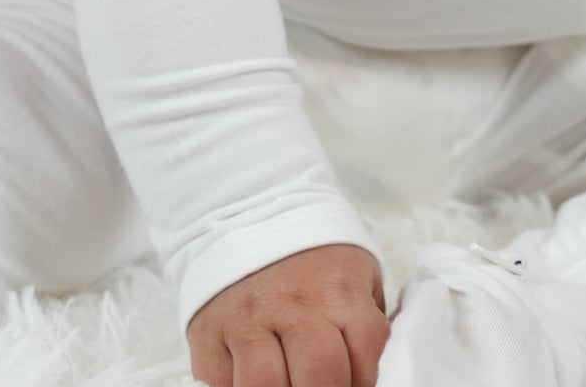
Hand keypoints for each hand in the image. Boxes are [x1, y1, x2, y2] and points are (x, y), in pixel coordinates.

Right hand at [187, 242, 389, 386]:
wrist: (247, 215)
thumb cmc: (311, 261)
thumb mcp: (353, 276)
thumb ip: (365, 324)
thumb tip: (375, 377)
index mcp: (338, 289)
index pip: (367, 350)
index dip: (365, 381)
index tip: (356, 385)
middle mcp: (293, 303)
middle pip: (320, 373)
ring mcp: (248, 319)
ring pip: (266, 384)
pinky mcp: (210, 334)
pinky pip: (224, 383)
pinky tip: (253, 383)